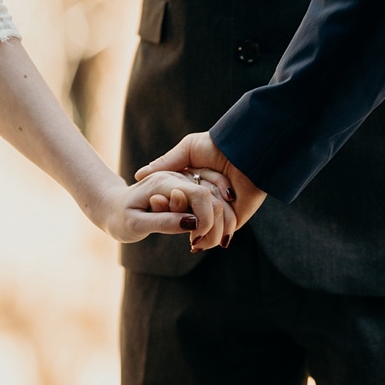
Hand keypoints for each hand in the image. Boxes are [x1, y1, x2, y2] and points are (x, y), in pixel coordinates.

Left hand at [99, 168, 236, 247]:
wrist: (110, 207)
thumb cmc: (118, 218)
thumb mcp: (135, 225)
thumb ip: (163, 222)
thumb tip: (192, 223)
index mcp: (163, 182)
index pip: (199, 194)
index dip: (206, 218)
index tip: (196, 239)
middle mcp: (176, 178)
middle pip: (211, 195)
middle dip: (214, 223)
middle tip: (198, 246)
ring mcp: (181, 182)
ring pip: (213, 198)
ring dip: (215, 223)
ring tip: (198, 243)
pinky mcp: (185, 190)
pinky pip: (207, 202)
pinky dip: (211, 220)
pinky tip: (201, 236)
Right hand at [136, 131, 265, 246]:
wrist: (246, 153)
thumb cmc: (217, 146)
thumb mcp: (188, 149)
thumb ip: (166, 163)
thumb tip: (138, 174)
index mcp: (196, 181)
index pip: (175, 200)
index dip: (165, 203)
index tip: (154, 202)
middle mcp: (208, 196)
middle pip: (187, 215)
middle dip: (176, 217)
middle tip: (168, 215)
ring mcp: (221, 209)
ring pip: (201, 227)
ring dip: (193, 229)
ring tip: (188, 226)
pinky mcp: (234, 219)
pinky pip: (219, 233)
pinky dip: (208, 236)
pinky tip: (198, 238)